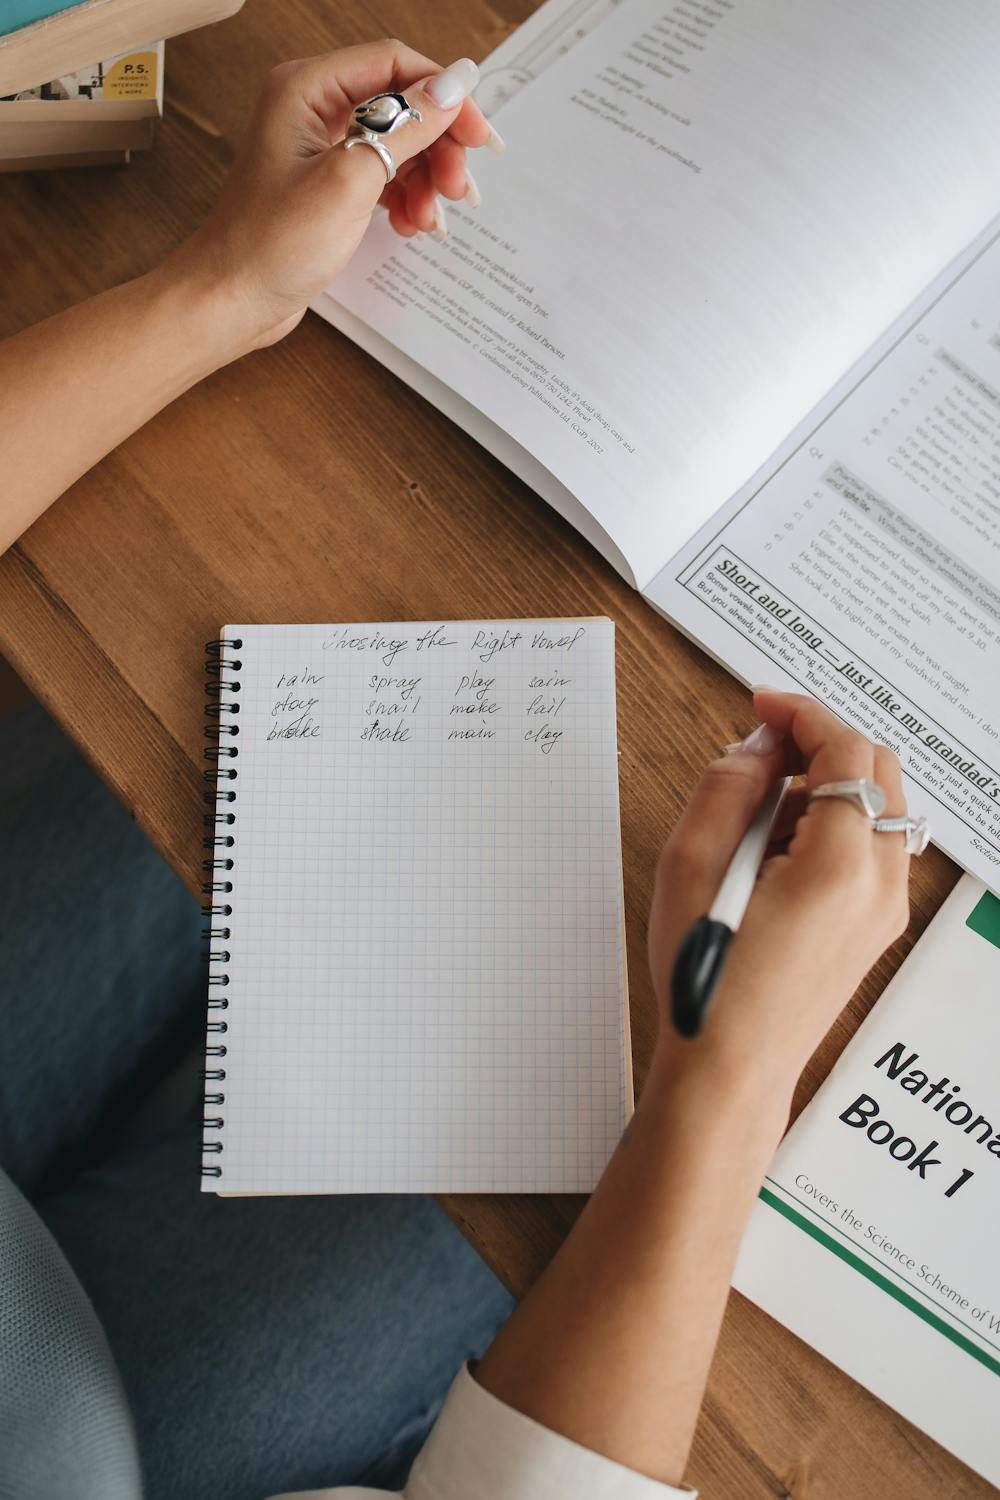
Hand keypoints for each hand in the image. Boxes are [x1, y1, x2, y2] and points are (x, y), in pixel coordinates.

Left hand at [169, 41, 493, 348]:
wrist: (232, 299)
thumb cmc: (271, 243)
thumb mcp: (351, 180)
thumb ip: (407, 128)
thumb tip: (453, 86)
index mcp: (307, 88)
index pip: (393, 64)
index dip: (443, 95)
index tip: (475, 135)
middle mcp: (312, 108)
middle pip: (401, 105)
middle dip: (437, 146)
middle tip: (458, 188)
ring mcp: (319, 148)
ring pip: (396, 144)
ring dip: (424, 179)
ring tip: (429, 218)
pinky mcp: (326, 184)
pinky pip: (381, 176)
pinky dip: (403, 198)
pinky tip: (409, 224)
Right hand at [648, 689, 910, 1097]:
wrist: (730, 1068)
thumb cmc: (708, 983)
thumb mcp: (691, 868)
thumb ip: (726, 788)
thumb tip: (755, 746)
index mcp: (840, 865)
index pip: (847, 750)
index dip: (803, 713)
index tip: (764, 705)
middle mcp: (880, 884)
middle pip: (879, 769)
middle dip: (821, 743)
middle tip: (761, 746)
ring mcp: (885, 908)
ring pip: (879, 806)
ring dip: (829, 782)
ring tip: (758, 810)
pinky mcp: (875, 926)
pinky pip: (872, 846)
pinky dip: (835, 822)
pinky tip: (777, 847)